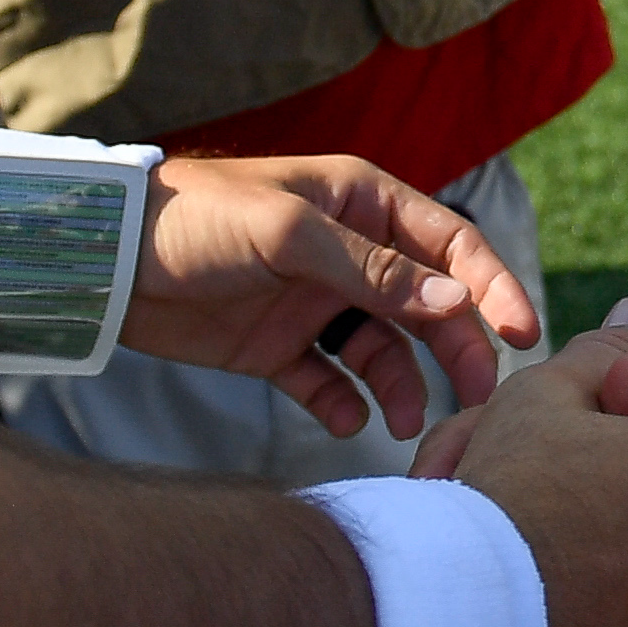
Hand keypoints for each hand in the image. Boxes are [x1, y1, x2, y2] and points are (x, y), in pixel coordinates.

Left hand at [120, 154, 540, 444]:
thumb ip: (373, 271)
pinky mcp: (275, 346)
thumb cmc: (198, 219)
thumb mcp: (290, 234)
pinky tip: (346, 422)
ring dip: (402, 384)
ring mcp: (312, 301)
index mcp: (361, 202)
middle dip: (456, 347)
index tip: (522, 333)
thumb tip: (457, 299)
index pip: (448, 244)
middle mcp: (347, 251)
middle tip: (476, 397)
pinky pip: (327, 380)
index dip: (490, 284)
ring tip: (404, 424)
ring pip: (382, 348)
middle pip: (426, 303)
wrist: (105, 259)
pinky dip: (343, 404)